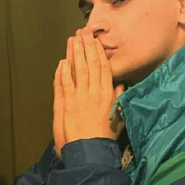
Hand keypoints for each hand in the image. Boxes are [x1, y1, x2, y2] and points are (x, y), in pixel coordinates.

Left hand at [54, 28, 123, 151]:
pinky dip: (64, 72)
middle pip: (91, 64)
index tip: (95, 40)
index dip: (99, 52)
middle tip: (82, 31)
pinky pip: (65, 84)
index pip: (104, 68)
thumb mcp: (118, 117)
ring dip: (75, 54)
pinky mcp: (68, 105)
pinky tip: (63, 61)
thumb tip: (121, 84)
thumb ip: (118, 99)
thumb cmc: (105, 138)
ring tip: (73, 39)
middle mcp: (94, 92)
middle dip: (86, 46)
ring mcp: (80, 97)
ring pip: (78, 70)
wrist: (92, 152)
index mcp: (108, 95)